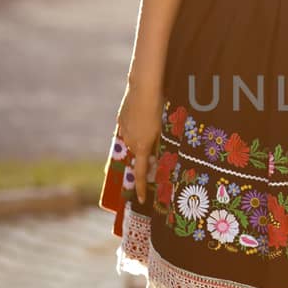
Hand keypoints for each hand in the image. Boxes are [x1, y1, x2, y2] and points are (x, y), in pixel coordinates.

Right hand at [116, 79, 163, 203]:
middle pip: (138, 154)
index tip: (140, 199)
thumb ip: (163, 144)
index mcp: (143, 147)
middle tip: (155, 145)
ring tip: (150, 124)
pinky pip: (128, 129)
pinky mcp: (121, 119)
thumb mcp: (166, 129)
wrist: (144, 88)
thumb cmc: (161, 108)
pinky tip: (142, 116)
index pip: (140, 173)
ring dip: (140, 139)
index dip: (141, 187)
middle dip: (146, 154)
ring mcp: (124, 130)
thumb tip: (164, 156)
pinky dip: (134, 127)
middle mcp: (131, 141)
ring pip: (133, 141)